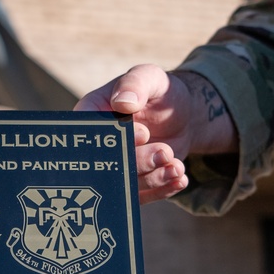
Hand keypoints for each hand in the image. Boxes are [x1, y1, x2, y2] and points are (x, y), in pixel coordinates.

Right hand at [76, 64, 234, 202]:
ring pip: (127, 184)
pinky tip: (180, 179)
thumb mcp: (150, 77)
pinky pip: (143, 196)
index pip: (92, 134)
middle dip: (138, 162)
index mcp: (92, 116)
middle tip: (164, 152)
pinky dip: (163, 190)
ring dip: (154, 178)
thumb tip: (124, 102)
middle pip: (109, 164)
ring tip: (177, 166)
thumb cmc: (159, 90)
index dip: (114, 140)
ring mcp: (117, 166)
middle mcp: (99, 146)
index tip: (143, 132)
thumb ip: (135, 84)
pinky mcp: (134, 182)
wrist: (182, 113)